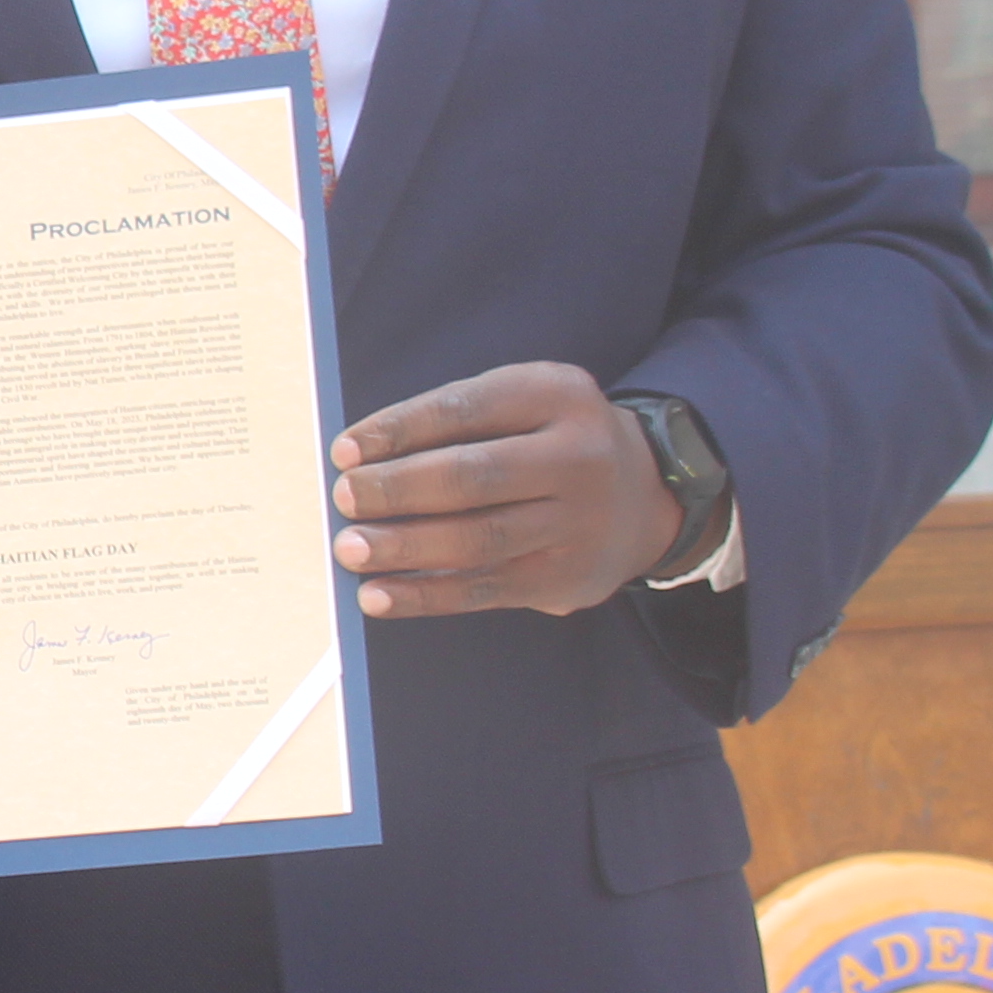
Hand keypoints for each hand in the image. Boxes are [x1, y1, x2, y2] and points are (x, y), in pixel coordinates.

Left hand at [330, 361, 679, 618]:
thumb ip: (453, 425)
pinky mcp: (568, 576)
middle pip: (473, 477)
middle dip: (398, 489)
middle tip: (345, 499)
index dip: (399, 431)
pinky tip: (379, 596)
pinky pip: (485, 589)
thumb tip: (360, 462)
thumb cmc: (549, 443)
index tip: (345, 451)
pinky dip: (425, 595)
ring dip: (404, 548)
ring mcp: (579, 521)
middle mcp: (578, 456)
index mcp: (556, 395)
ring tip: (351, 549)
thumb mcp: (521, 406)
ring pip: (478, 539)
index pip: (465, 410)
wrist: (646, 496)